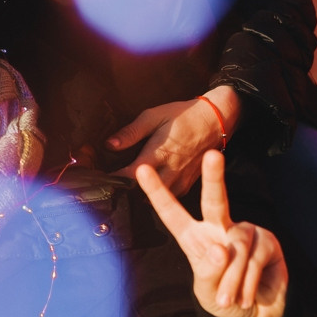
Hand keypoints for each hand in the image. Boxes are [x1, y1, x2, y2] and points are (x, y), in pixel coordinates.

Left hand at [109, 87, 240, 196]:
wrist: (217, 121)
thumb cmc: (184, 116)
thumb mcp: (155, 116)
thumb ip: (131, 132)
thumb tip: (109, 145)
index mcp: (160, 154)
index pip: (130, 176)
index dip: (113, 180)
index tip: (99, 178)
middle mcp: (170, 172)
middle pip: (140, 193)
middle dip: (123, 191)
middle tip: (108, 186)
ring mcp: (180, 182)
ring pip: (154, 200)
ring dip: (138, 195)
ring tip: (123, 188)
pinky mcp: (187, 186)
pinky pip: (167, 198)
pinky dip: (153, 196)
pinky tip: (143, 189)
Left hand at [135, 150, 286, 316]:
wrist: (255, 316)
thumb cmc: (222, 299)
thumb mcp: (207, 290)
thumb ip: (209, 272)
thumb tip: (220, 250)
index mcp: (195, 237)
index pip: (173, 214)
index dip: (158, 193)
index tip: (141, 170)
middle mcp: (220, 228)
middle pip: (215, 200)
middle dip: (213, 177)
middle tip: (212, 155)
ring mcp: (246, 233)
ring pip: (237, 248)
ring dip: (232, 279)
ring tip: (230, 300)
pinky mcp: (268, 242)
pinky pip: (255, 259)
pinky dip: (248, 282)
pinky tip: (246, 297)